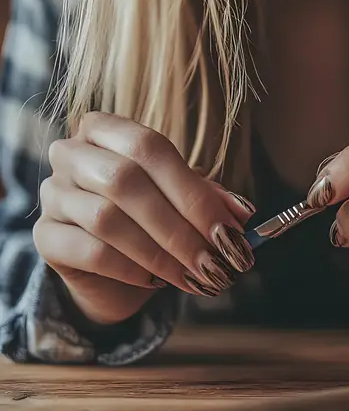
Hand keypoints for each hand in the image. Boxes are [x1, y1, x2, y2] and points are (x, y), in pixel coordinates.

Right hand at [34, 112, 255, 325]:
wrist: (110, 269)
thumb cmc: (149, 221)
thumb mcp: (181, 202)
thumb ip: (207, 198)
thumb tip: (241, 212)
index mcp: (106, 129)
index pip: (150, 147)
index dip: (193, 191)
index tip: (229, 230)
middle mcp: (71, 153)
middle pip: (125, 180)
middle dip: (179, 227)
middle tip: (215, 261)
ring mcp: (52, 194)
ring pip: (107, 220)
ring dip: (160, 253)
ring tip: (193, 275)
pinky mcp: (45, 237)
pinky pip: (91, 252)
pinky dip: (131, 269)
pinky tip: (155, 281)